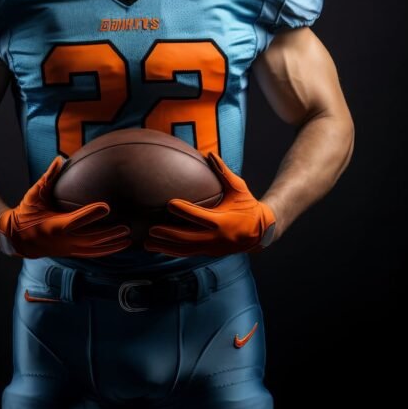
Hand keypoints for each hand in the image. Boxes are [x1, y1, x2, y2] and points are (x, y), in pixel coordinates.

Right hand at [0, 155, 132, 258]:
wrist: (18, 238)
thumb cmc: (26, 213)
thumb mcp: (34, 195)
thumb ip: (48, 178)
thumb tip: (60, 159)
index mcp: (53, 224)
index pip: (75, 220)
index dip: (91, 214)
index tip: (106, 207)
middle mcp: (62, 239)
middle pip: (90, 238)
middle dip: (109, 233)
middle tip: (127, 226)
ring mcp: (68, 248)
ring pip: (93, 249)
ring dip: (112, 244)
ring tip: (129, 238)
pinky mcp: (71, 252)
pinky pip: (91, 254)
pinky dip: (106, 251)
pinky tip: (120, 246)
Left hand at [143, 151, 276, 256]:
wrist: (261, 232)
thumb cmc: (248, 205)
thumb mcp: (239, 188)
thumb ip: (224, 173)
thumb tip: (210, 154)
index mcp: (223, 221)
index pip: (200, 216)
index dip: (184, 211)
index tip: (169, 203)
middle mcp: (216, 238)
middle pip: (188, 238)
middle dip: (168, 235)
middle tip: (151, 229)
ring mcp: (212, 248)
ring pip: (185, 250)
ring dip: (165, 248)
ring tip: (147, 243)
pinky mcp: (209, 253)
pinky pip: (187, 253)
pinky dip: (172, 252)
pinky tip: (158, 248)